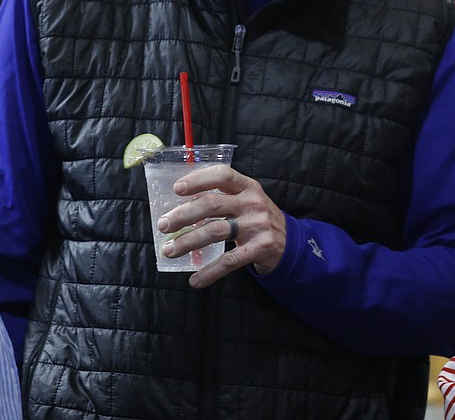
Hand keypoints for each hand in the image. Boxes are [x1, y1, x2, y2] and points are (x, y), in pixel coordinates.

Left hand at [156, 164, 286, 287]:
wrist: (290, 244)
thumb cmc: (257, 219)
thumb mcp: (246, 200)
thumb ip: (222, 197)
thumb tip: (179, 205)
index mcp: (247, 187)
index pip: (222, 175)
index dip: (199, 179)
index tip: (177, 189)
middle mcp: (253, 203)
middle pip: (213, 204)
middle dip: (183, 215)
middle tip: (163, 225)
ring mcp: (258, 225)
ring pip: (216, 231)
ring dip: (188, 242)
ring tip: (169, 250)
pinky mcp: (260, 248)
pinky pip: (230, 260)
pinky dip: (210, 271)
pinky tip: (195, 279)